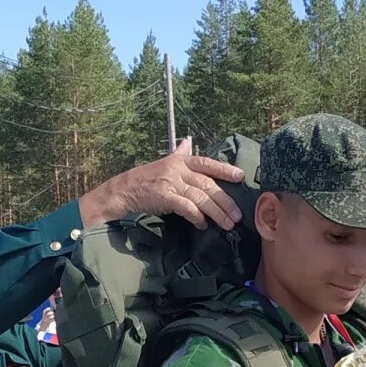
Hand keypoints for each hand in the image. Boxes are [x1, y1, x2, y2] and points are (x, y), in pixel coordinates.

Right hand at [78, 138, 245, 230]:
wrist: (124, 189)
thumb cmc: (147, 177)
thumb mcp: (165, 162)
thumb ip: (179, 153)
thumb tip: (188, 141)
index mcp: (182, 160)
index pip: (207, 163)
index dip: (225, 169)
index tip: (241, 177)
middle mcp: (179, 169)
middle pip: (208, 184)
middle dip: (225, 201)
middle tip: (238, 215)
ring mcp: (171, 182)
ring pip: (200, 197)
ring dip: (216, 212)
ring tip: (227, 224)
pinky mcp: (164, 197)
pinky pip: (185, 207)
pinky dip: (196, 217)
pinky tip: (203, 225)